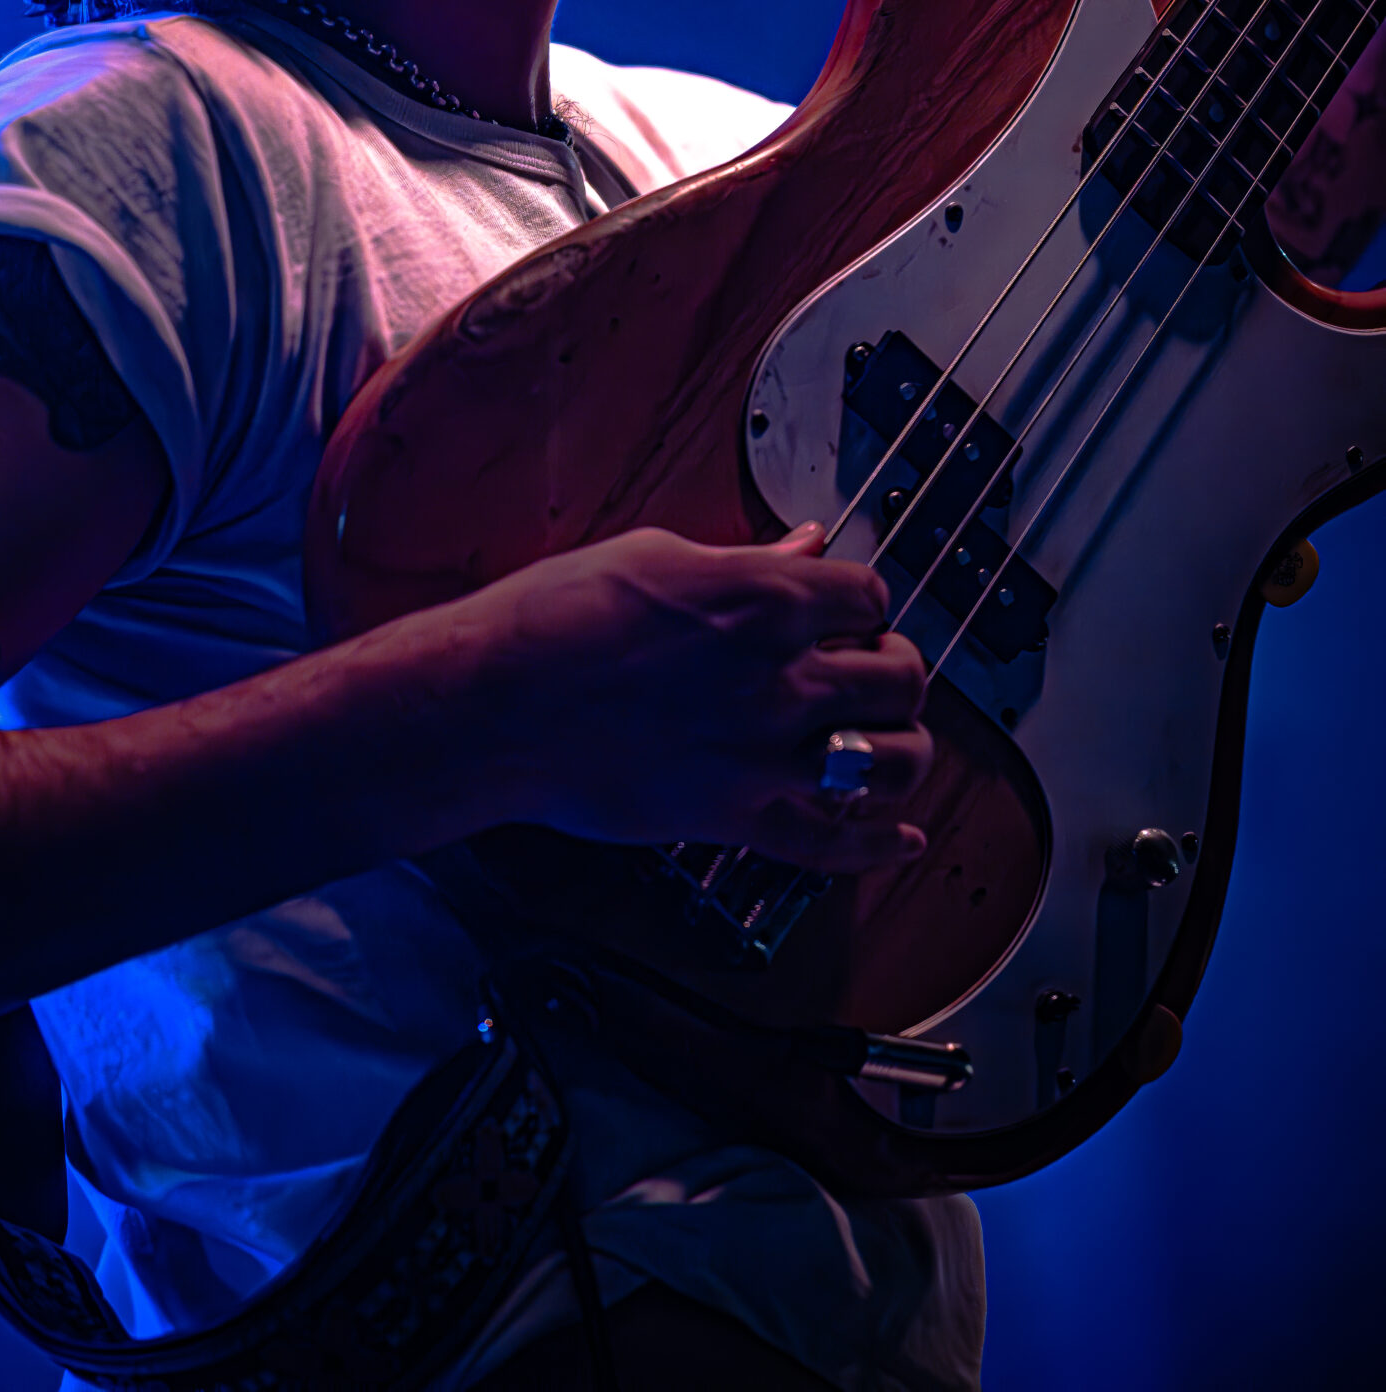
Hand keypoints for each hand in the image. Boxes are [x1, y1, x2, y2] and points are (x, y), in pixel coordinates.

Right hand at [482, 523, 930, 874]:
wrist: (493, 703)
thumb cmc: (554, 619)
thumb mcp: (656, 557)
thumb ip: (745, 561)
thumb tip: (801, 548)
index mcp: (761, 600)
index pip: (867, 596)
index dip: (862, 601)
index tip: (846, 609)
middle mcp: (778, 680)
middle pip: (900, 678)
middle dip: (896, 668)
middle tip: (876, 667)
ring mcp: (762, 756)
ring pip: (891, 763)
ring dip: (902, 747)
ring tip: (885, 735)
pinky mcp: (733, 818)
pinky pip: (831, 845)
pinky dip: (878, 848)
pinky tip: (900, 839)